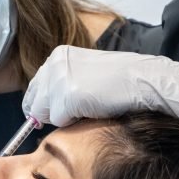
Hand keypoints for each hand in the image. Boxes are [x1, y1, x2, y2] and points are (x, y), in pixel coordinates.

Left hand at [22, 45, 178, 130]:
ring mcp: (59, 80)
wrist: (145, 81)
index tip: (48, 113)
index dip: (40, 104)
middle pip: (33, 101)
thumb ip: (61, 84)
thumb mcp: (84, 73)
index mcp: (58, 56)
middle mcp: (54, 64)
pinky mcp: (67, 97)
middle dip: (47, 113)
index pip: (34, 87)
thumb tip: (38, 110)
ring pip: (44, 113)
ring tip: (87, 107)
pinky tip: (92, 110)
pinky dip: (73, 122)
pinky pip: (59, 121)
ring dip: (62, 117)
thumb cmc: (120, 81)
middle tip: (71, 114)